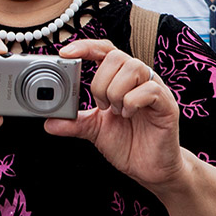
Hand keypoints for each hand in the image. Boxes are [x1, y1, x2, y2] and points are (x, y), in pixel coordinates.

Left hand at [45, 39, 183, 191]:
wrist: (149, 169)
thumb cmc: (128, 143)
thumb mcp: (94, 129)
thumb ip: (73, 123)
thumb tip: (49, 122)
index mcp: (121, 79)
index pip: (105, 50)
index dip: (86, 46)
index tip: (65, 53)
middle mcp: (139, 79)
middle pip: (116, 56)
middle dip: (100, 82)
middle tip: (101, 105)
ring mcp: (155, 89)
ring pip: (133, 68)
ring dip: (116, 92)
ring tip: (117, 112)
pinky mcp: (167, 104)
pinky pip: (149, 89)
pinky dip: (132, 102)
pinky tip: (129, 115)